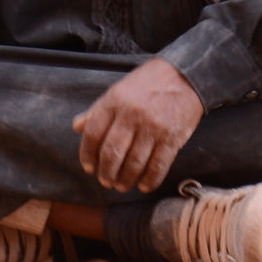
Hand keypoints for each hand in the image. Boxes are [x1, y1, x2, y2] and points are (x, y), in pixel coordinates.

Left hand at [72, 58, 203, 193]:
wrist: (184, 76)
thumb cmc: (146, 84)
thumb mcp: (118, 91)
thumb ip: (97, 111)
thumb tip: (77, 127)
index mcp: (114, 101)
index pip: (93, 133)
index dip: (87, 154)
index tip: (89, 168)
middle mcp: (131, 114)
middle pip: (112, 152)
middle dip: (107, 172)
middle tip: (106, 181)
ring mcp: (153, 126)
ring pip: (134, 162)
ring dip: (126, 179)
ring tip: (122, 185)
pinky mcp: (172, 137)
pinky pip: (158, 165)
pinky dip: (150, 179)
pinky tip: (144, 186)